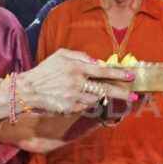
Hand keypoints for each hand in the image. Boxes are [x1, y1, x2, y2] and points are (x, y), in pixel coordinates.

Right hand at [19, 49, 135, 113]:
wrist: (27, 90)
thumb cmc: (45, 70)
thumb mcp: (61, 55)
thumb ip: (80, 56)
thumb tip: (98, 63)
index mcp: (75, 66)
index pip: (102, 70)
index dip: (118, 73)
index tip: (131, 75)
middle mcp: (76, 81)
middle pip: (105, 88)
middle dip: (122, 92)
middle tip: (134, 95)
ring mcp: (73, 96)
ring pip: (96, 98)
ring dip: (102, 97)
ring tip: (100, 94)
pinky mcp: (69, 108)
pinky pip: (85, 106)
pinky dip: (87, 103)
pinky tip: (82, 99)